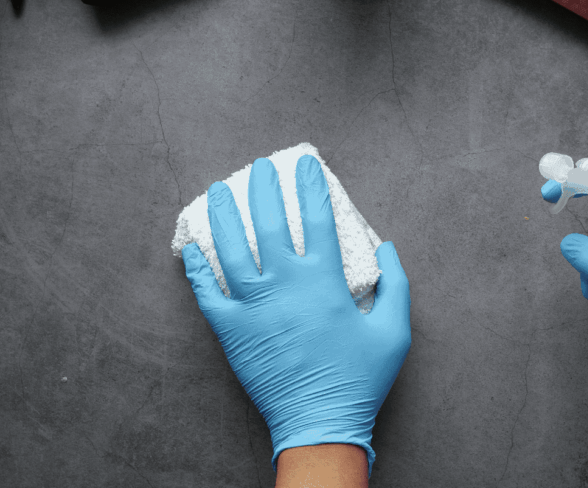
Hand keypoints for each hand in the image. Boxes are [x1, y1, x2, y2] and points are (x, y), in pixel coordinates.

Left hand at [182, 155, 410, 472]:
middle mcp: (285, 285)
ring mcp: (253, 307)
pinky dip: (196, 269)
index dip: (311, 186)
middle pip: (269, 223)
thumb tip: (387, 248)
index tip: (305, 163)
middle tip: (259, 167)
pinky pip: (207, 294)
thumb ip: (396, 285)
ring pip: (231, 250)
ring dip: (224, 216)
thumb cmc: (360, 379)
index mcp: (324, 282)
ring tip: (218, 191)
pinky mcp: (231, 331)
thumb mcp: (395, 332)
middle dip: (263, 188)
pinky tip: (191, 247)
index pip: (317, 219)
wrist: (319, 423)